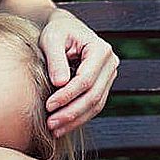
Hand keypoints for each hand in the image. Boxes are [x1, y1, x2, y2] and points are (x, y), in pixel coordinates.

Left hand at [40, 9, 119, 137]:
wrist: (64, 30)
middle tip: (50, 124)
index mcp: (101, 50)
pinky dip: (78, 118)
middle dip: (71, 113)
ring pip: (96, 105)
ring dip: (75, 120)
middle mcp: (111, 64)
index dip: (67, 95)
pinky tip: (62, 126)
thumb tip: (60, 83)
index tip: (48, 105)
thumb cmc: (57, 32)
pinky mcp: (103, 86)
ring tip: (54, 130)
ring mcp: (109, 77)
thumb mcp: (52, 39)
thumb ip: (55, 59)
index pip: (86, 79)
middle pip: (94, 96)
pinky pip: (93, 106)